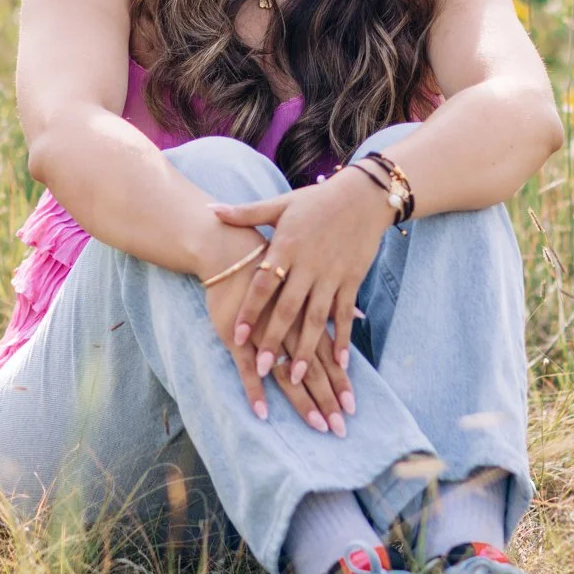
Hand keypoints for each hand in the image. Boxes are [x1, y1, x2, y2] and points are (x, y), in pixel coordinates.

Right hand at [201, 242, 343, 433]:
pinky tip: (263, 414)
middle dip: (328, 400)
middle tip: (341, 429)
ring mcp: (264, 335)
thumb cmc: (275, 261)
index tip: (351, 407)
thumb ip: (334, 298)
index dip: (339, 382)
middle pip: (313, 371)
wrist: (232, 249)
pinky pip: (245, 369)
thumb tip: (360, 315)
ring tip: (318, 426)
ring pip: (286, 374)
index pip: (327, 357)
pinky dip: (254, 392)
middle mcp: (290, 329)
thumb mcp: (311, 275)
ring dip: (303, 402)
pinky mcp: (237, 336)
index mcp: (307, 317)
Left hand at [209, 163, 394, 404]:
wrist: (362, 196)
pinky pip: (345, 314)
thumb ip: (246, 214)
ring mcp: (332, 275)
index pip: (263, 284)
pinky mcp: (352, 280)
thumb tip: (212, 212)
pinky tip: (340, 364)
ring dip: (307, 349)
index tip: (236, 337)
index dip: (250, 311)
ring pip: (316, 318)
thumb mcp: (280, 204)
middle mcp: (308, 265)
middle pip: (288, 308)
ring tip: (296, 377)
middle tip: (261, 369)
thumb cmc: (316, 200)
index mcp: (286, 246)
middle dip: (274, 340)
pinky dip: (344, 339)